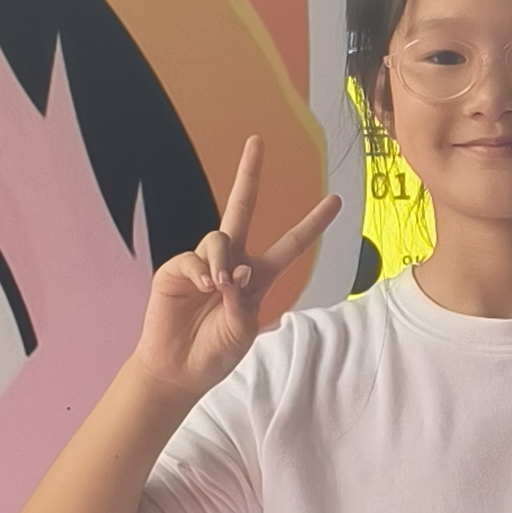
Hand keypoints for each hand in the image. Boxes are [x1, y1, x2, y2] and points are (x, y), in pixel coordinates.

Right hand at [136, 140, 342, 408]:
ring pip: (219, 239)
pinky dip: (202, 270)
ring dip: (223, 262)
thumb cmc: (216, 352)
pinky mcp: (176, 271)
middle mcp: (231, 261)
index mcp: (256, 275)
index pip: (289, 244)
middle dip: (249, 174)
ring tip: (220, 288)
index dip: (312, 224)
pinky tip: (205, 286)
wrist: (181, 370)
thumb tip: (234, 271)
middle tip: (257, 141)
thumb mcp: (243, 329)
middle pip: (240, 207)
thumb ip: (243, 299)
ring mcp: (202, 263)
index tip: (336, 201)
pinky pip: (193, 258)